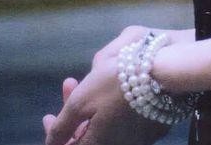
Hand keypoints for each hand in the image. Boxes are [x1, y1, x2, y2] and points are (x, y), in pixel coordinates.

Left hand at [42, 26, 177, 144]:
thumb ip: (62, 127)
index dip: (54, 136)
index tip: (46, 116)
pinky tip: (110, 88)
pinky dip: (110, 108)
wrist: (164, 72)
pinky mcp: (151, 129)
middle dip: (72, 114)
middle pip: (87, 137)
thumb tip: (51, 144)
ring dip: (90, 107)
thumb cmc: (117, 84)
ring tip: (88, 79)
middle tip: (68, 86)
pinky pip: (123, 124)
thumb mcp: (80, 101)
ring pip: (105, 128)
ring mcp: (136, 140)